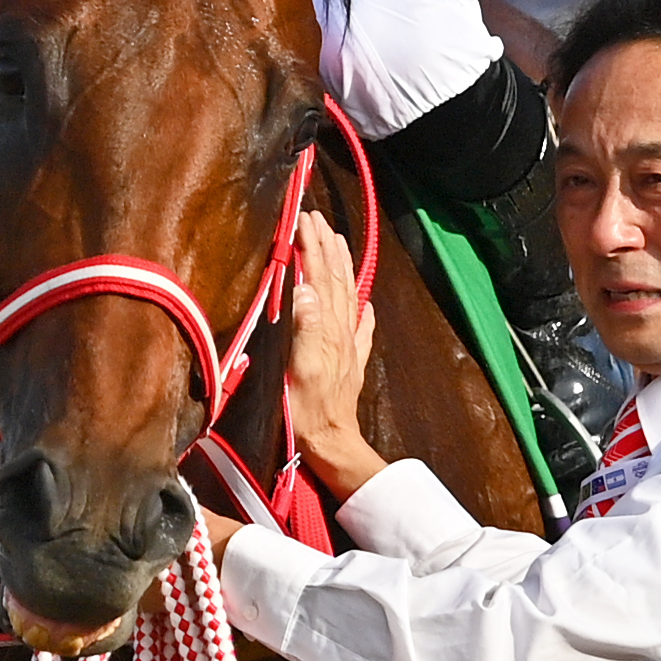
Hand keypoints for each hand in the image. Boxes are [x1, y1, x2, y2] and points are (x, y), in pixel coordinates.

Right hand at [275, 210, 382, 498]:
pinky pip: (359, 327)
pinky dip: (360, 308)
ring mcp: (348, 346)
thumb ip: (305, 327)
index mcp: (327, 328)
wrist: (331, 442)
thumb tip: (305, 289)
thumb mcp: (298, 368)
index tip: (303, 218)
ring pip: (348, 295)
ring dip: (341, 266)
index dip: (311, 246)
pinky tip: (363, 303)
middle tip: (316, 219)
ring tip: (336, 242)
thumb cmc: (307, 409)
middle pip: (336, 279)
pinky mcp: (350, 362)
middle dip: (326, 246)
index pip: (320, 276)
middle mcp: (341, 331)